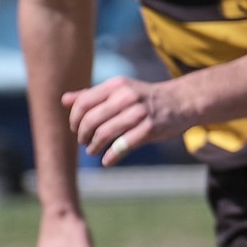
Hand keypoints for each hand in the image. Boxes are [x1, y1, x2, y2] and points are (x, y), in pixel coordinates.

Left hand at [66, 76, 194, 165]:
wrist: (182, 101)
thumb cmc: (145, 98)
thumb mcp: (120, 90)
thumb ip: (93, 95)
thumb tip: (64, 100)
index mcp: (116, 86)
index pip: (83, 103)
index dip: (74, 119)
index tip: (76, 129)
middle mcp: (127, 96)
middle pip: (91, 120)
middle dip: (83, 135)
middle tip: (84, 142)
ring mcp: (139, 113)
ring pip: (104, 134)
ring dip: (94, 147)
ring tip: (93, 151)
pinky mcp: (149, 129)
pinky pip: (122, 146)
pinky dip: (110, 157)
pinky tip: (107, 160)